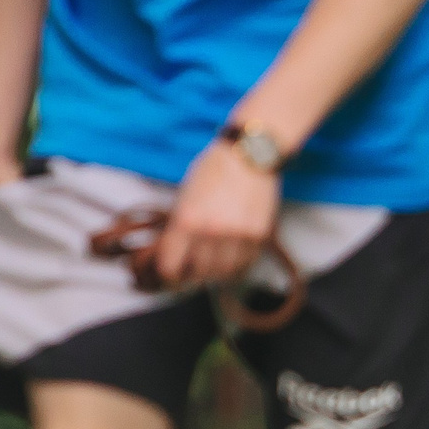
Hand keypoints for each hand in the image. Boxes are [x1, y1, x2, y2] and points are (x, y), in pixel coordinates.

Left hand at [155, 142, 280, 287]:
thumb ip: (180, 224)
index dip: (169, 274)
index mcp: (186, 220)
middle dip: (194, 274)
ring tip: (214, 263)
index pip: (170, 266)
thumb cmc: (213, 169)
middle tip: (194, 269)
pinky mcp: (259, 236)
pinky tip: (233, 256)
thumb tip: (176, 251)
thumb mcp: (185, 195)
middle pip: (198, 273)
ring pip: (223, 273)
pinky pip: (246, 264)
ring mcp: (237, 236)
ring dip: (217, 272)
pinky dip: (238, 265)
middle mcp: (211, 232)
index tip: (172, 274)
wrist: (250, 154)